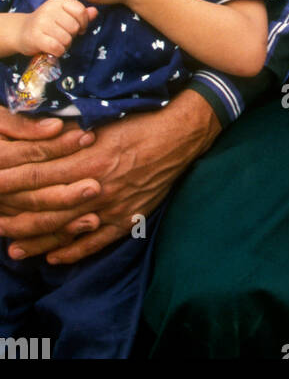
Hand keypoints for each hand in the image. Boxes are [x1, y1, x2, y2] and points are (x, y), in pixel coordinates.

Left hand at [0, 89, 219, 261]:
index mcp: (90, 159)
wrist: (181, 134)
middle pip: (47, 209)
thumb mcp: (103, 122)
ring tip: (13, 248)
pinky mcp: (128, 218)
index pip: (39, 177)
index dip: (11, 183)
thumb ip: (71, 136)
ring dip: (38, 240)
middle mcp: (98, 188)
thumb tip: (39, 141)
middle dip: (17, 218)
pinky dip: (73, 252)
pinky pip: (96, 242)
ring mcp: (113, 207)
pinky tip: (54, 257)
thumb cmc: (142, 121)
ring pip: (67, 230)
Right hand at [16, 0, 97, 55]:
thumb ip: (80, 14)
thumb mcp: (64, 15)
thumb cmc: (48, 23)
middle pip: (74, 26)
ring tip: (56, 41)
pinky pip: (57, 48)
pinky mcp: (35, 37)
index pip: (80, 11)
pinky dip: (58, 52)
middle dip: (72, 35)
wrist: (21, 31)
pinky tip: (52, 49)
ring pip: (66, 39)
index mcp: (58, 1)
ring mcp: (41, 22)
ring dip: (65, 45)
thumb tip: (95, 11)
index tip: (78, 28)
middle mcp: (49, 9)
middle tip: (63, 35)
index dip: (83, 23)